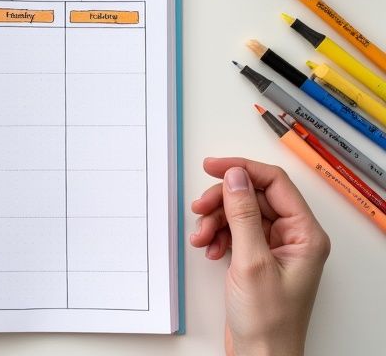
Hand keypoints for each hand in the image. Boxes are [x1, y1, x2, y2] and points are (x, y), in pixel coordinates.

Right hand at [191, 157, 330, 355]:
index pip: (274, 183)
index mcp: (305, 234)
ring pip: (240, 214)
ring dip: (216, 221)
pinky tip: (210, 249)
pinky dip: (218, 236)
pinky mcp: (258, 258)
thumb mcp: (251, 261)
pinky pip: (235, 232)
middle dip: (222, 202)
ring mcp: (275, 247)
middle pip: (254, 197)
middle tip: (199, 209)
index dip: (242, 170)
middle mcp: (293, 237)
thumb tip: (236, 177)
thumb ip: (242, 214)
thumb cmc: (268, 320)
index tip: (212, 167)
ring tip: (201, 237)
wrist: (260, 355)